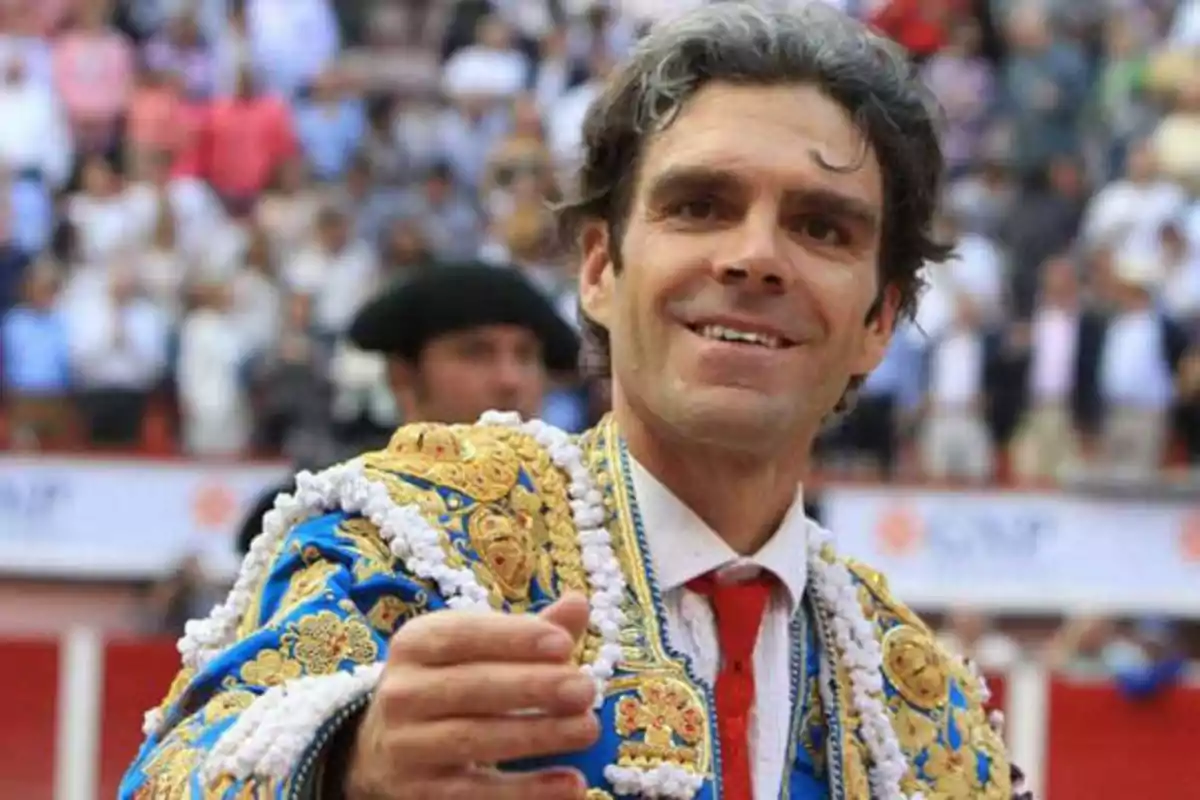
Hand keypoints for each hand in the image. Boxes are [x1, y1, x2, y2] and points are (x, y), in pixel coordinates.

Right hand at [344, 592, 598, 798]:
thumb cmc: (452, 683)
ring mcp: (406, 745)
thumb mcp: (479, 649)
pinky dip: (526, 790)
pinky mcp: (420, 792)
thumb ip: (529, 631)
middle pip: (471, 687)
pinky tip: (572, 783)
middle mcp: (402, 692)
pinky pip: (476, 793)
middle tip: (585, 689)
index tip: (564, 644)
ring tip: (588, 728)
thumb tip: (578, 603)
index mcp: (416, 643)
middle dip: (533, 687)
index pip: (463, 635)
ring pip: (474, 739)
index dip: (513, 638)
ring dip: (537, 734)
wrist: (390, 747)